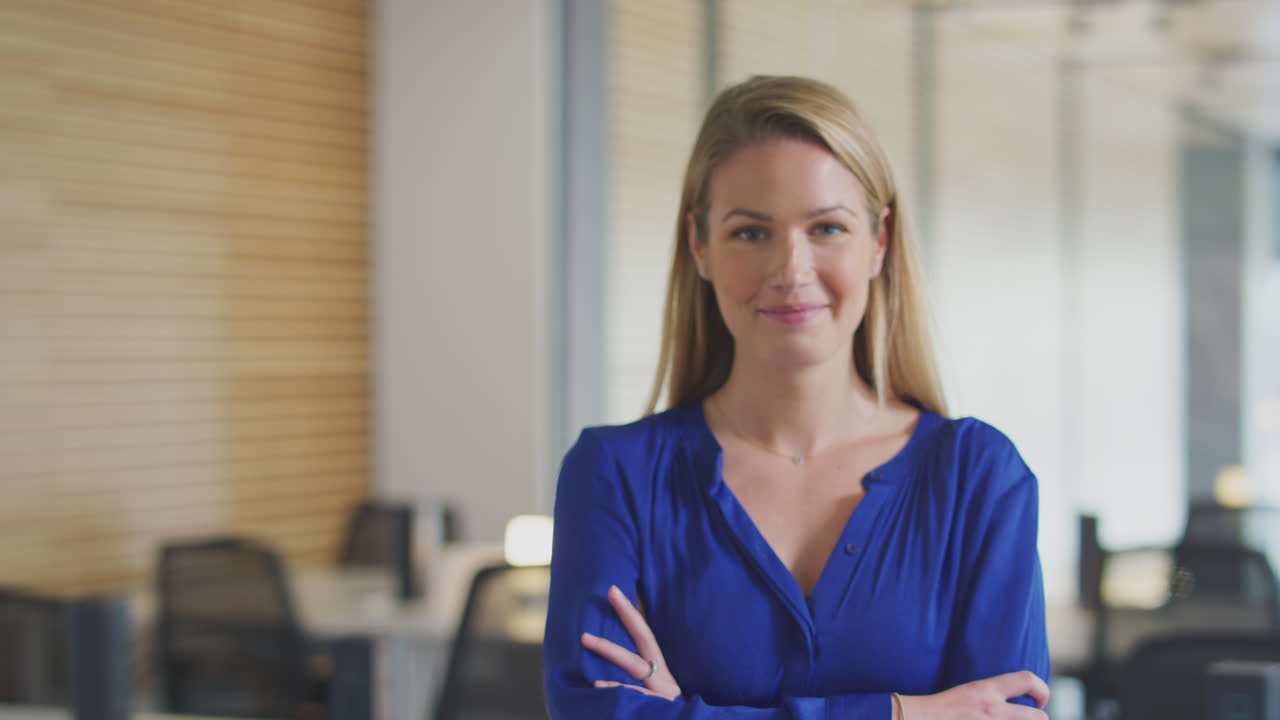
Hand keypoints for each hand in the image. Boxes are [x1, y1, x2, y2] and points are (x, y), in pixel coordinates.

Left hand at [580, 585, 681, 700]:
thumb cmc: (663, 716)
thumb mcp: (652, 694)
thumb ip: (635, 681)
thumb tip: (600, 670)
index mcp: (660, 671)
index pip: (644, 635)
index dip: (629, 612)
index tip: (613, 591)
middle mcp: (663, 677)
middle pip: (645, 638)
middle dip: (627, 614)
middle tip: (606, 597)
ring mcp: (662, 692)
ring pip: (635, 665)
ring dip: (609, 650)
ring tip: (586, 639)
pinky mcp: (658, 706)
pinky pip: (635, 695)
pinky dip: (616, 689)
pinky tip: (597, 685)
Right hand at [898, 671, 1049, 719]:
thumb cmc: (941, 710)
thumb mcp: (969, 693)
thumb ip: (992, 696)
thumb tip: (1015, 703)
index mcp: (985, 690)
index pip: (1026, 680)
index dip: (1042, 690)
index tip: (1039, 702)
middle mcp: (992, 710)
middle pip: (1038, 717)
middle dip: (1040, 719)